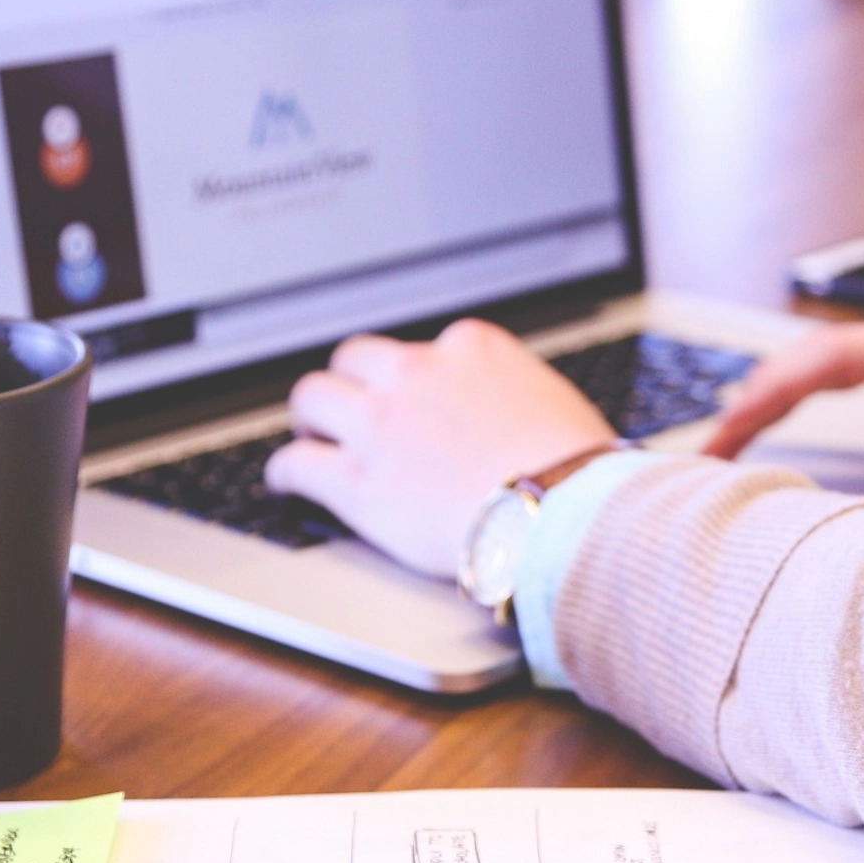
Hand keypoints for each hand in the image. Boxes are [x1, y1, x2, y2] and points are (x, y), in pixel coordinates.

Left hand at [265, 320, 615, 576]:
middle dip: (351, 382)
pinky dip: (286, 472)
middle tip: (350, 409)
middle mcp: (418, 373)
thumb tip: (518, 416)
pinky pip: (296, 464)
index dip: (413, 378)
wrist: (562, 514)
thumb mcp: (553, 402)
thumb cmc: (577, 471)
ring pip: (314, 397)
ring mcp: (381, 424)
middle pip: (356, 358)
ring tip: (312, 436)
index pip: (424, 348)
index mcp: (471, 348)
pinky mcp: (357, 481)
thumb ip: (515, 395)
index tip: (412, 397)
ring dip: (311, 417)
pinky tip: (287, 482)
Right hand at [704, 306, 863, 512]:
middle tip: (700, 463)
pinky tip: (778, 446)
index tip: (718, 442)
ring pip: (827, 371)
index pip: (827, 362)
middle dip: (752, 403)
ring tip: (722, 459)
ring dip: (775, 406)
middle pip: (811, 360)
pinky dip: (808, 413)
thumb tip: (854, 532)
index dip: (763, 399)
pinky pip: (853, 388)